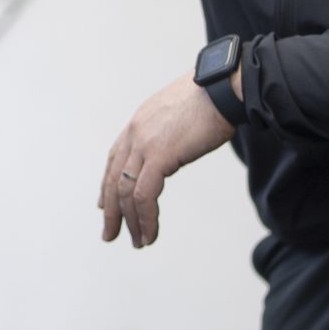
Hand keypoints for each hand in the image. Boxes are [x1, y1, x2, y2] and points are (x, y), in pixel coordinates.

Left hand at [99, 72, 234, 248]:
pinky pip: (144, 196)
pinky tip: (150, 234)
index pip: (115, 159)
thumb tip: (176, 142)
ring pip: (126, 192)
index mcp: (139, 122)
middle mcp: (135, 133)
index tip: (104, 205)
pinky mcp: (159, 155)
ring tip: (136, 242)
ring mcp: (144, 144)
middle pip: (114, 179)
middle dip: (111, 211)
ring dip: (130, 221)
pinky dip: (145, 219)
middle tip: (110, 235)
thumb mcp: (181, 114)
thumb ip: (170, 131)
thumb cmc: (214, 98)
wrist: (224, 87)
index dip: (108, 185)